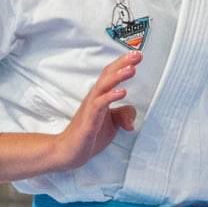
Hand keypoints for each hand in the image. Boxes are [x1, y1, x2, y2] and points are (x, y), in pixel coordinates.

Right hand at [50, 52, 138, 170]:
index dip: (123, 64)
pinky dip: (110, 97)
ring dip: (117, 77)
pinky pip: (99, 105)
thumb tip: (133, 119)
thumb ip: (124, 115)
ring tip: (131, 69)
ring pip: (103, 87)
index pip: (111, 75)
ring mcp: (90, 108)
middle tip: (137, 55)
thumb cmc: (90, 135)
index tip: (137, 55)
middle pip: (107, 75)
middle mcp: (94, 98)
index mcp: (100, 96)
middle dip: (122, 64)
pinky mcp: (88, 121)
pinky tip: (121, 92)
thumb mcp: (113, 124)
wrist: (70, 151)